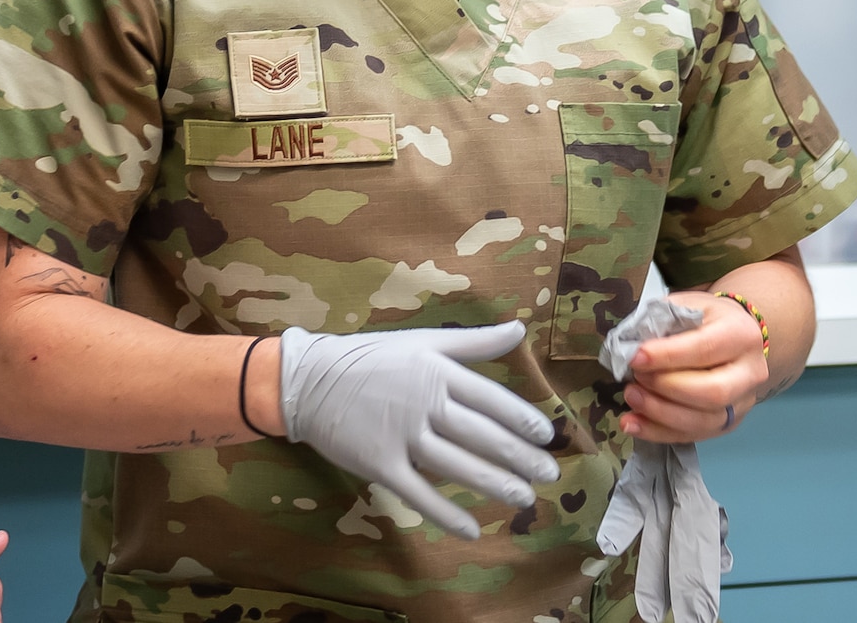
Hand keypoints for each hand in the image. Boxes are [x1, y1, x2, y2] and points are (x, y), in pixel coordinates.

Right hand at [280, 320, 556, 539]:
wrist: (308, 380)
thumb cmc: (368, 358)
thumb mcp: (420, 341)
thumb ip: (472, 342)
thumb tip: (519, 328)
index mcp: (435, 372)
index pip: (491, 399)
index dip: (523, 420)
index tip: (547, 437)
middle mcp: (423, 404)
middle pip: (482, 436)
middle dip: (520, 458)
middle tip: (548, 474)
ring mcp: (401, 436)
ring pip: (459, 466)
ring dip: (496, 485)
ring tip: (524, 498)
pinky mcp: (379, 464)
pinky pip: (419, 494)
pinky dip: (446, 514)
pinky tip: (471, 529)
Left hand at [623, 292, 767, 443]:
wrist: (735, 337)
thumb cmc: (704, 319)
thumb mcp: (685, 306)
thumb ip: (660, 322)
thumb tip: (628, 347)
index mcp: (741, 335)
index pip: (705, 349)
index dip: (667, 356)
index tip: (634, 357)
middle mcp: (750, 372)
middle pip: (713, 392)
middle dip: (666, 388)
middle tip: (634, 377)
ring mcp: (742, 402)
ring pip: (705, 420)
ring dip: (660, 413)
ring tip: (630, 397)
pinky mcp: (729, 422)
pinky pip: (695, 435)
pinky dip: (659, 432)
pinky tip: (632, 424)